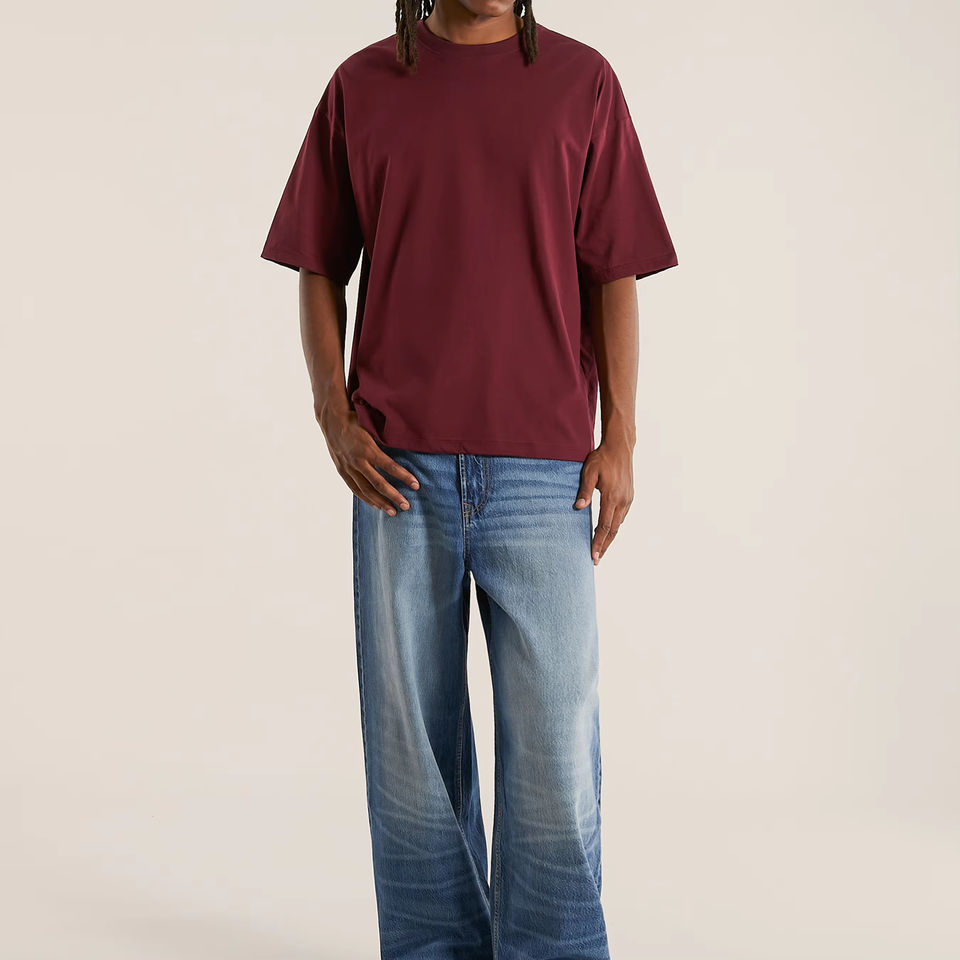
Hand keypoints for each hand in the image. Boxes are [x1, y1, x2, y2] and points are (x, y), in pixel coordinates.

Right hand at [321, 409, 419, 516]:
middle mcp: (358, 461)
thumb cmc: (356, 420)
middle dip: (394, 496)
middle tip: (407, 506)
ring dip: (380, 502)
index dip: (404, 476)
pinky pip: (355, 489)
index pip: (390, 466)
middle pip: (378, 483)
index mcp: (367, 448)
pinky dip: (366, 499)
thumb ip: (386, 437)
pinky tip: (376, 506)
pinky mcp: (342, 471)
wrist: (331, 420)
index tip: (416, 485)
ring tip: (393, 511)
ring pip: (366, 490)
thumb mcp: (372, 426)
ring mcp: (348, 467)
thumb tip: (408, 440)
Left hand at [573, 441, 633, 564]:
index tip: (593, 555)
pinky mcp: (630, 496)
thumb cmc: (602, 458)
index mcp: (612, 497)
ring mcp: (628, 499)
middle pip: (613, 530)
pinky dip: (614, 527)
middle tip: (596, 559)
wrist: (621, 447)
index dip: (598, 542)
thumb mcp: (589, 471)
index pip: (604, 526)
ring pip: (619, 525)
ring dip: (609, 538)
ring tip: (600, 549)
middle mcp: (622, 501)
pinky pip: (622, 516)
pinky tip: (608, 531)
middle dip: (604, 546)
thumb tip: (579, 507)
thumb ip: (584, 490)